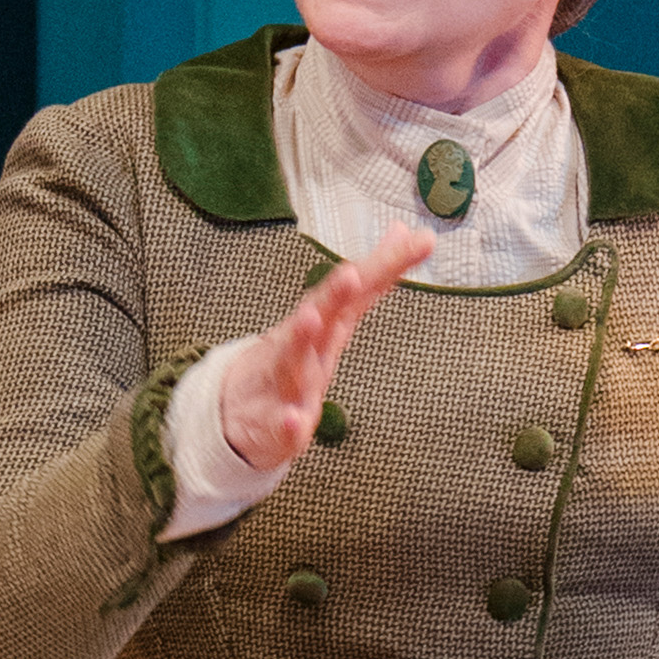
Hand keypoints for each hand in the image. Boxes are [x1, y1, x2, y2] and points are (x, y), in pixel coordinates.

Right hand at [216, 224, 431, 470]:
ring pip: (293, 360)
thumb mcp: (336, 319)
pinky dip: (289, 423)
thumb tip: (403, 232)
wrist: (237, 411)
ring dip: (302, 339)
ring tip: (311, 320)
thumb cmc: (293, 362)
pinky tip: (296, 420)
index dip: (389, 264)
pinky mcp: (276, 425)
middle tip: (352, 274)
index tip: (421, 241)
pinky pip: (284, 426)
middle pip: (322, 313)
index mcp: (327, 324)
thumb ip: (371, 279)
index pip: (361, 287)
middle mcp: (305, 346)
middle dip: (336, 293)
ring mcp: (287, 383)